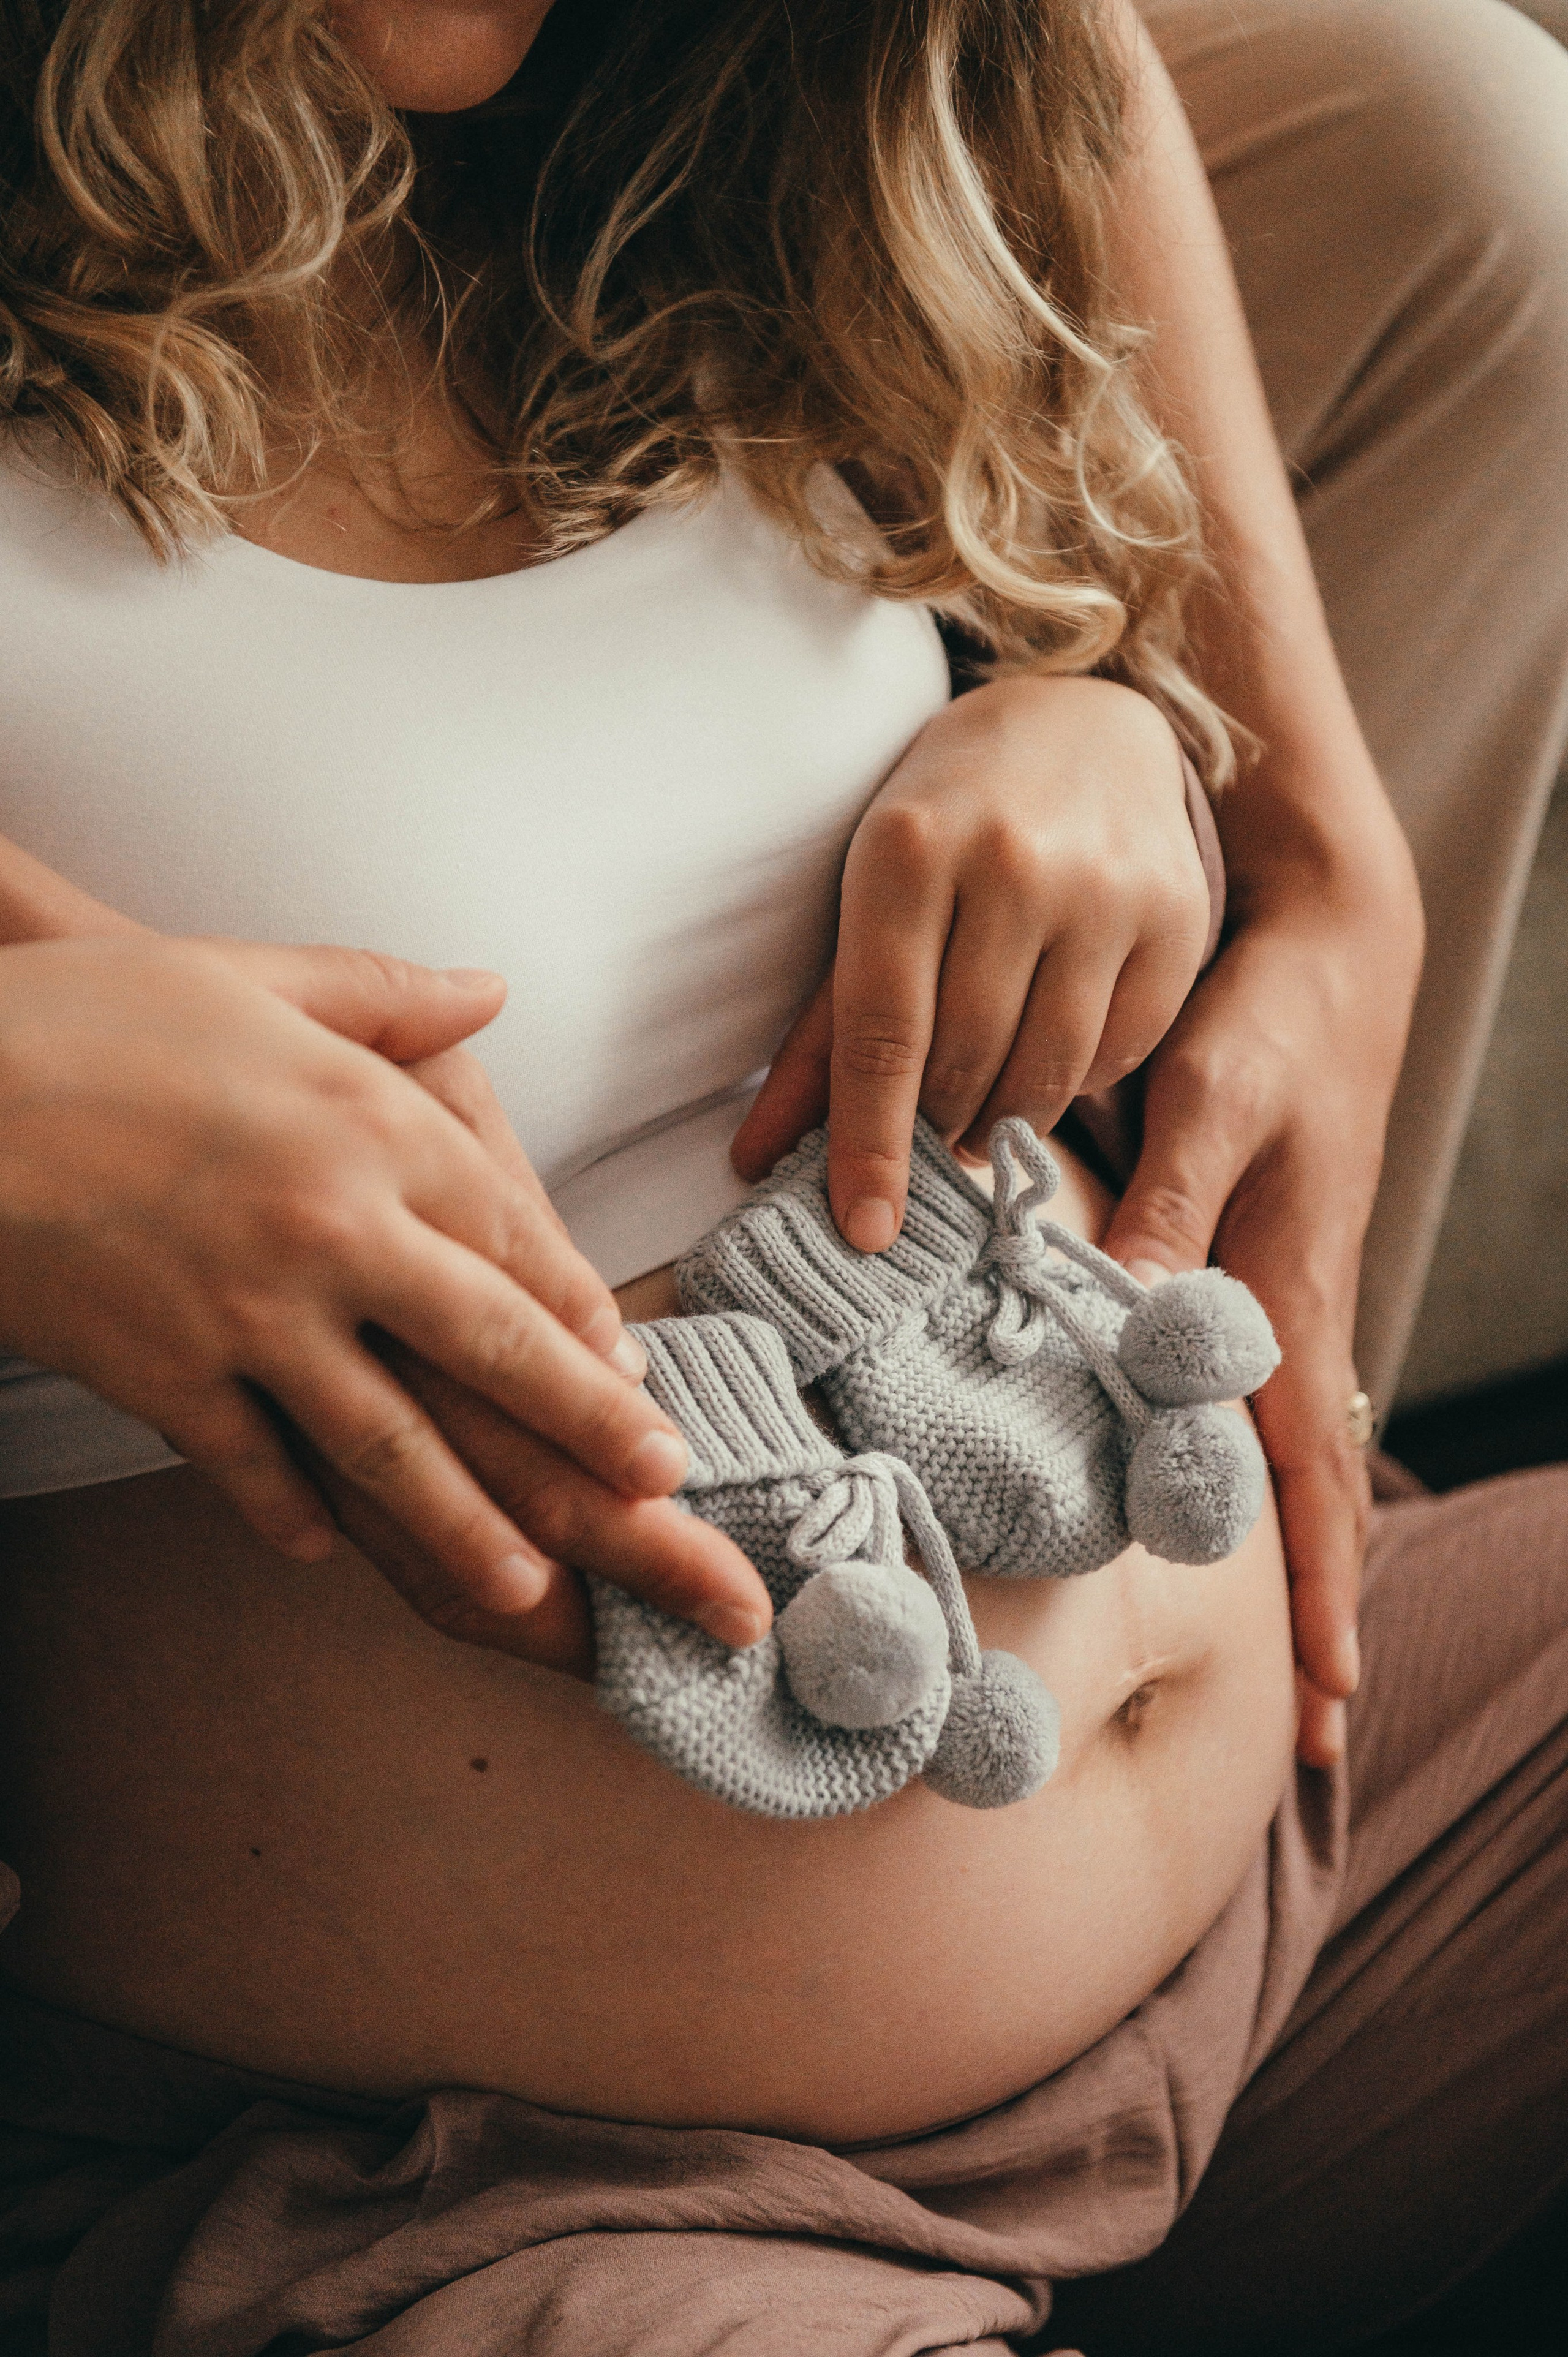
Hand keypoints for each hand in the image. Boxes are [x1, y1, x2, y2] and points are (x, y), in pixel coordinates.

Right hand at [0, 933, 768, 1647]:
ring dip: (465, 1524)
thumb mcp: (249, 976)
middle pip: (490, 1348)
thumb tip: (489, 987)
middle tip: (658, 1490)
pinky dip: (291, 1521)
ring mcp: (250, 1317)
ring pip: (387, 1443)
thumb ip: (384, 993)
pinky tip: (326, 1559)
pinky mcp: (164, 1377)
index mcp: (369, 1124)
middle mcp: (333, 1229)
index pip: (511, 1234)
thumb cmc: (87, 1017)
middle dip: (583, 1427)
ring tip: (528, 1588)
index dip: (579, 1309)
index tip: (635, 1367)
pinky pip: (248, 1470)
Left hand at [733, 675, 1210, 1231]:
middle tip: (928, 1138)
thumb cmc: (945, 822)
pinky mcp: (1177, 913)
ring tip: (979, 1114)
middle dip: (936, 1128)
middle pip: (965, 1061)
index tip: (864, 1229)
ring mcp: (1105, 886)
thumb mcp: (862, 897)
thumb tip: (755, 1159)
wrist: (1080, 722)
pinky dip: (1076, 1082)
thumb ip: (817, 1034)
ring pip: (1047, 1071)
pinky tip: (1047, 1057)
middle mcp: (1012, 862)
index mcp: (907, 850)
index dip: (870, 1145)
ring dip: (1003, 1120)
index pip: (883, 1033)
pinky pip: (1119, 1052)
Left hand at [1101, 844, 1422, 1766]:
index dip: (1319, 1588)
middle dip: (1323, 1609)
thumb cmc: (1270, 1027)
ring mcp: (1291, 1295)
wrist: (1330, 952)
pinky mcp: (1269, 1263)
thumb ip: (1170, 1216)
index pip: (1310, 1472)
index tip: (1327, 1699)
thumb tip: (1134, 1320)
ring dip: (1296, 1555)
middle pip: (1316, 1490)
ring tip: (1293, 1659)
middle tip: (1322, 1737)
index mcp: (1293, 1295)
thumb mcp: (1213, 1108)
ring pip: (1294, 1452)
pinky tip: (1237, 1500)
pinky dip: (1266, 1469)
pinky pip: (1270, 1394)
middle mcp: (1299, 1315)